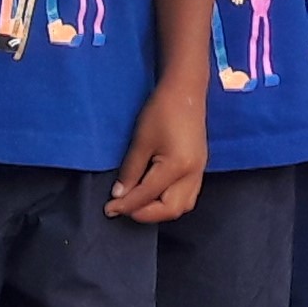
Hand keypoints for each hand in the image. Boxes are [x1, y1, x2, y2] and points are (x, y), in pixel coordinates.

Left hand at [107, 80, 205, 222]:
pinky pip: (187, 196)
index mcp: (178, 167)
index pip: (148, 195)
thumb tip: (119, 195)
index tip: (108, 209)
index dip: (126, 205)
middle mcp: (193, 175)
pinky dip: (170, 201)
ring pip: (182, 206)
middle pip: (171, 209)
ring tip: (137, 204)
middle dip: (145, 214)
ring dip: (159, 211)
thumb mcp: (141, 141)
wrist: (186, 92)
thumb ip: (131, 171)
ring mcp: (199, 172)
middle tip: (123, 208)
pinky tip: (154, 195)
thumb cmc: (161, 112)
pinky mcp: (199, 168)